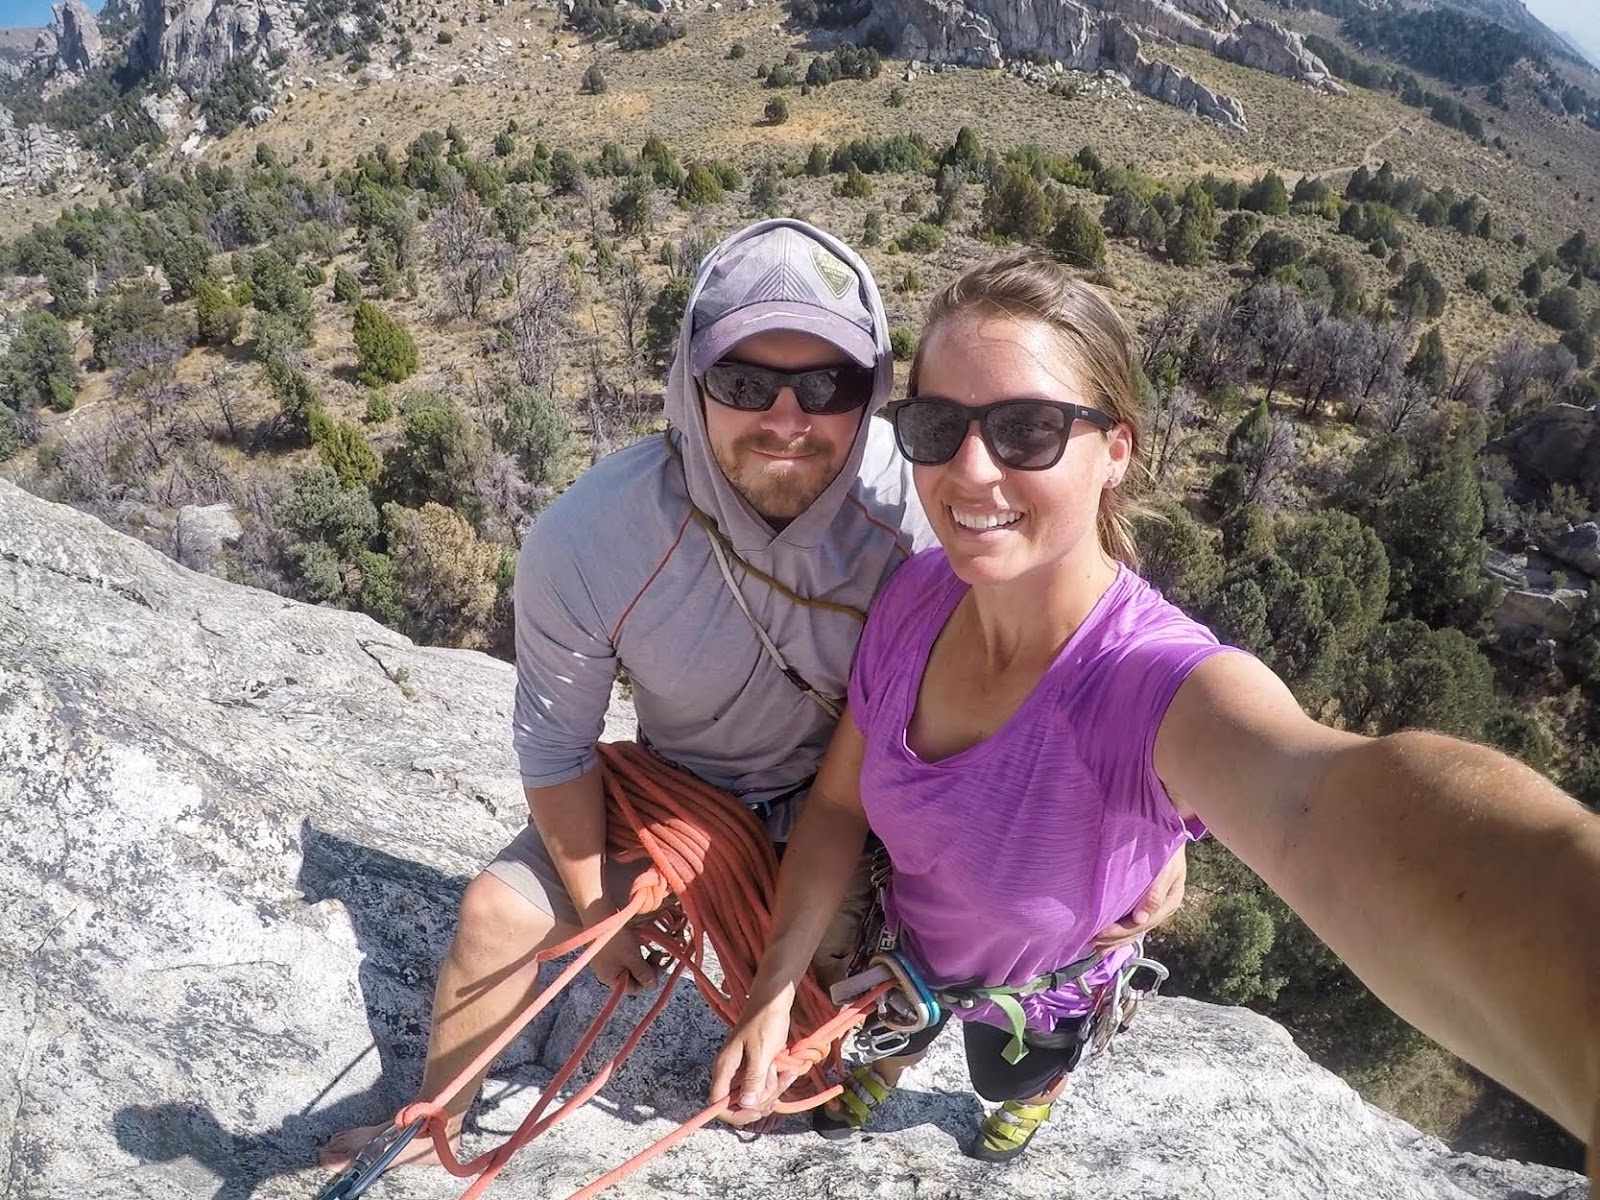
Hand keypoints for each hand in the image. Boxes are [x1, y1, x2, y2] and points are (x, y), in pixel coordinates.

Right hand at [586, 925, 658, 993]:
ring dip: (644, 960)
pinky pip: (625, 957)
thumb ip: (644, 973)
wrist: (599, 915)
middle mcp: (607, 973)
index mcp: (610, 979)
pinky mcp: (608, 950)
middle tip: (659, 955)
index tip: (659, 966)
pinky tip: (641, 944)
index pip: (634, 988)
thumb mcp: (632, 957)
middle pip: (632, 977)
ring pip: (630, 966)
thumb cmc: (616, 939)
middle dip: (648, 969)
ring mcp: (606, 962)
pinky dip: (635, 954)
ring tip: (653, 950)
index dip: (648, 980)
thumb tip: (653, 986)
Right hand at [708, 993, 797, 1124]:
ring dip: (773, 1089)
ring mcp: (744, 1071)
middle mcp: (731, 1072)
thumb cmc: (765, 1021)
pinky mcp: (756, 1068)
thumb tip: (746, 1104)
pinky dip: (777, 1082)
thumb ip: (753, 1078)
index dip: (737, 1114)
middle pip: (741, 1104)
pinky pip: (765, 1086)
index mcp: (725, 1068)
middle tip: (777, 1080)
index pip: (718, 1104)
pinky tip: (787, 1071)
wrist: (774, 1001)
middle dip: (763, 1098)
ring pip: (756, 1096)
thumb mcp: (761, 1051)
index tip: (758, 1111)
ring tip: (783, 1070)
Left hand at [1092, 845, 1186, 950]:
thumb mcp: (1166, 867)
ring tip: (1094, 946)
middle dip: (1114, 939)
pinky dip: (1118, 930)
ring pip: (1134, 929)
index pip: (1142, 924)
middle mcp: (1162, 908)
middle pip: (1136, 930)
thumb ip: (1155, 893)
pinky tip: (1104, 937)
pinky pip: (1131, 921)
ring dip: (1115, 940)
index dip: (1121, 931)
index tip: (1100, 933)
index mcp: (1169, 901)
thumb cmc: (1165, 846)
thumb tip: (1141, 920)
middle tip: (1090, 943)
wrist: (1167, 830)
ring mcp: (1154, 906)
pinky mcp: (1145, 902)